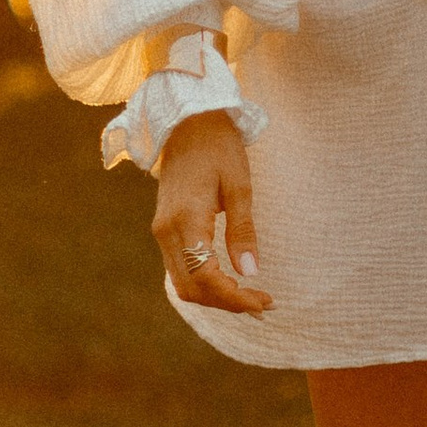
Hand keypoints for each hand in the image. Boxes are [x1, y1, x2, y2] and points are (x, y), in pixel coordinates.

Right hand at [150, 114, 273, 314]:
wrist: (187, 121)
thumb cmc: (219, 147)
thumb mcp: (240, 185)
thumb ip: (243, 231)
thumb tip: (251, 272)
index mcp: (186, 219)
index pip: (206, 276)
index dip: (234, 297)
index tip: (264, 302)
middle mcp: (166, 231)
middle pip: (192, 288)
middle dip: (227, 303)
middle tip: (264, 304)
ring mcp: (162, 231)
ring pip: (183, 284)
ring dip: (216, 297)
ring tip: (252, 298)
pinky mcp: (165, 229)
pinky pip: (181, 269)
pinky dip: (205, 284)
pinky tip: (230, 283)